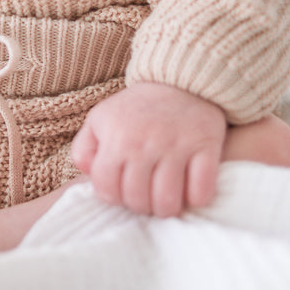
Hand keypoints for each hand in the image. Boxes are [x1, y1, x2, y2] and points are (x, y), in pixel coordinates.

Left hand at [71, 82, 226, 216]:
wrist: (179, 81)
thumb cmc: (135, 108)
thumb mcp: (100, 119)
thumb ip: (84, 148)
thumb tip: (88, 175)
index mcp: (117, 139)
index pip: (107, 189)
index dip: (111, 197)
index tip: (120, 190)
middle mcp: (145, 144)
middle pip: (137, 200)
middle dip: (139, 206)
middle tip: (144, 196)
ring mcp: (177, 147)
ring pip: (168, 202)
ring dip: (166, 208)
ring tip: (164, 198)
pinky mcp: (206, 147)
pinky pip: (201, 191)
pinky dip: (195, 198)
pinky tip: (189, 190)